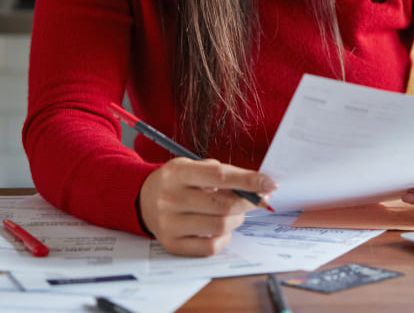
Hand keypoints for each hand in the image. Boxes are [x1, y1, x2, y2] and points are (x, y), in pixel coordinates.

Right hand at [138, 157, 275, 255]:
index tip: (270, 183)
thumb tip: (259, 187)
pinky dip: (224, 238)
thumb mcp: (192, 166)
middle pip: (223, 205)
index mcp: (177, 173)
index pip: (220, 175)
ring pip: (220, 226)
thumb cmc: (177, 182)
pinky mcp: (172, 245)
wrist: (144, 200)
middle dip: (247, 202)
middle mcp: (170, 199)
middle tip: (255, 199)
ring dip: (236, 219)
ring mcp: (169, 224)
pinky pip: (210, 247)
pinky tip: (221, 229)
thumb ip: (223, 173)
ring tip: (233, 212)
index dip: (249, 180)